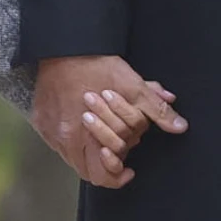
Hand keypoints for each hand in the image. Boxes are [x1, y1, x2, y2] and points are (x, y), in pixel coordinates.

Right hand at [32, 56, 186, 187]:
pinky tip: (84, 127)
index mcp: (86, 133)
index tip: (129, 170)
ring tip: (104, 136)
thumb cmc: (96, 64)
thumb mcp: (133, 85)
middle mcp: (64, 138)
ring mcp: (50, 130)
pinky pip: (58, 143)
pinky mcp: (41, 121)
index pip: (102, 174)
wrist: (65, 45)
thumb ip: (155, 109)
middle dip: (108, 162)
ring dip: (91, 153)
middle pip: (89, 170)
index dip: (118, 176)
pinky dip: (74, 141)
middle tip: (119, 147)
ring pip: (73, 159)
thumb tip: (179, 126)